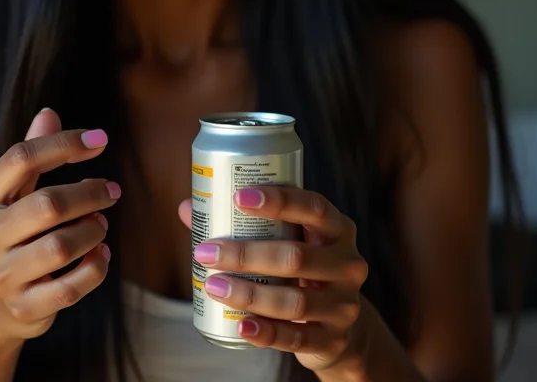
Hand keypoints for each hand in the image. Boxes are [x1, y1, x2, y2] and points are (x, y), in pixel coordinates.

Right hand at [0, 109, 120, 354]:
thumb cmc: (8, 236)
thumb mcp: (10, 195)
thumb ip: (29, 156)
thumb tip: (48, 113)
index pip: (21, 158)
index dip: (64, 143)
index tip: (100, 140)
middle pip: (48, 204)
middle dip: (89, 193)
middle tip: (111, 190)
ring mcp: (2, 276)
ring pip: (61, 246)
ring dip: (93, 229)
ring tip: (101, 223)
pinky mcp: (24, 308)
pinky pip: (71, 287)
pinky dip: (96, 267)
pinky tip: (101, 254)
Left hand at [182, 188, 367, 372]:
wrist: (336, 323)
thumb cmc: (301, 266)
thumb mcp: (286, 239)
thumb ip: (242, 223)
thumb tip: (188, 207)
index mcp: (337, 229)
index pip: (313, 207)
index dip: (279, 201)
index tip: (238, 197)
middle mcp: (348, 264)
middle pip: (296, 257)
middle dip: (246, 254)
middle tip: (207, 252)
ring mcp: (344, 304)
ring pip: (294, 301)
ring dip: (249, 294)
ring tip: (212, 285)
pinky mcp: (333, 339)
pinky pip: (296, 338)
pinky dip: (266, 333)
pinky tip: (240, 326)